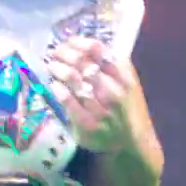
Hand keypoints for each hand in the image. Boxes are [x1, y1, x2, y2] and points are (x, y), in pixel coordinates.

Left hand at [45, 38, 136, 154]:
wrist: (133, 143)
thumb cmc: (128, 108)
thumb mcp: (128, 82)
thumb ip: (111, 64)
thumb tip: (82, 44)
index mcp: (125, 76)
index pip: (98, 50)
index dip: (78, 42)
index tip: (68, 42)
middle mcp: (114, 91)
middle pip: (82, 62)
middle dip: (64, 53)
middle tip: (55, 53)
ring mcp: (101, 109)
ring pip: (73, 79)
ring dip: (58, 68)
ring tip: (52, 65)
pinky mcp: (87, 124)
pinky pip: (68, 100)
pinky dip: (57, 88)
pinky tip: (54, 84)